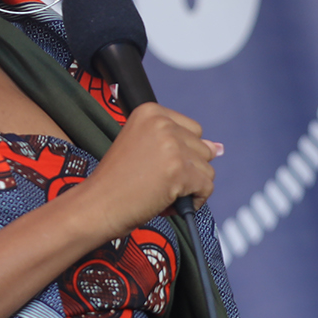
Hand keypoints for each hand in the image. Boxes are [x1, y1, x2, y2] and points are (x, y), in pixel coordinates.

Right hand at [74, 102, 218, 239]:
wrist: (97, 205)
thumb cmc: (116, 181)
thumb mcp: (145, 149)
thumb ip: (180, 143)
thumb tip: (220, 148)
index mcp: (150, 111)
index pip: (192, 130)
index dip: (179, 153)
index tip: (157, 166)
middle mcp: (162, 123)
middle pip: (202, 148)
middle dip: (186, 170)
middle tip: (155, 181)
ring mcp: (171, 146)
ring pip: (207, 169)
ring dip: (189, 187)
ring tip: (160, 193)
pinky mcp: (179, 171)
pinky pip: (206, 187)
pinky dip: (194, 201)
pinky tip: (168, 203)